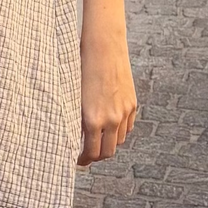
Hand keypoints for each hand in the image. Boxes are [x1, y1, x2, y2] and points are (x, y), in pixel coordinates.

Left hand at [77, 33, 137, 165]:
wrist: (103, 47)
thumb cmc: (81, 69)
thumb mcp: (75, 98)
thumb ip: (78, 120)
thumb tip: (76, 138)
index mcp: (93, 119)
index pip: (92, 153)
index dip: (83, 160)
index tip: (77, 160)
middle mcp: (111, 119)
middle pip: (107, 152)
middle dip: (96, 156)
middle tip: (86, 154)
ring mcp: (124, 112)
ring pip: (118, 140)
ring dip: (108, 143)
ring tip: (97, 139)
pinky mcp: (132, 103)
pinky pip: (127, 127)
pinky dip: (118, 130)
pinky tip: (108, 125)